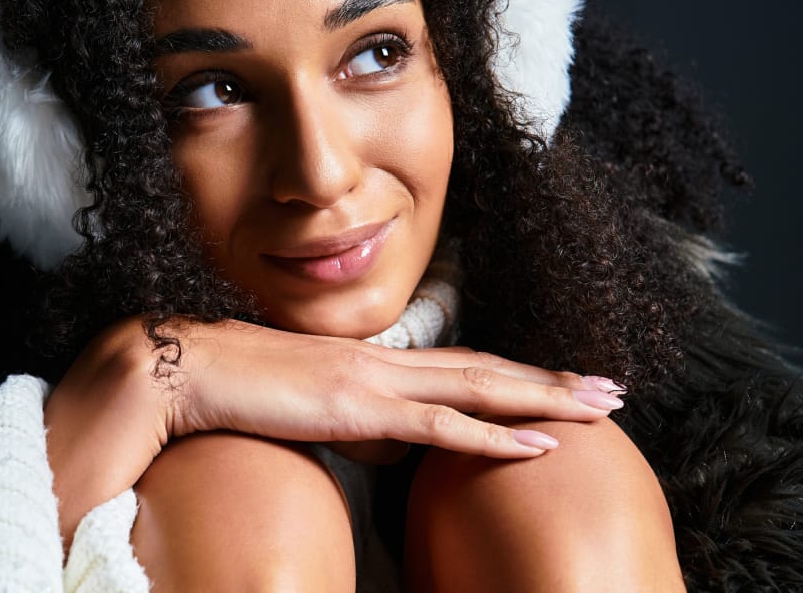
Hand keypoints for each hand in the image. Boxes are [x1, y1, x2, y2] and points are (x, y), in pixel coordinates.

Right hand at [167, 321, 622, 456]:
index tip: (559, 380)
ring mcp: (375, 380)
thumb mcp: (305, 402)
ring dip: (546, 399)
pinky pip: (442, 425)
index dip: (514, 371)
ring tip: (599, 407)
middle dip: (553, 380)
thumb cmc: (238, 387)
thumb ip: (351, 415)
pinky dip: (497, 435)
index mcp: (372, 359)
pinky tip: (541, 444)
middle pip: (487, 368)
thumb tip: (381, 437)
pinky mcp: (359, 408)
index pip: (460, 363)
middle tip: (612, 389)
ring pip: (480, 387)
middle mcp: (385, 361)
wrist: (190, 368)